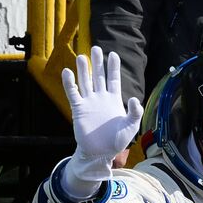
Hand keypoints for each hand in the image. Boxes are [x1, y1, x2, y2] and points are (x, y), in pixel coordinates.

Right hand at [61, 46, 142, 197]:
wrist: (100, 153)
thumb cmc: (116, 141)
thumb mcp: (131, 127)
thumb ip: (135, 113)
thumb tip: (135, 99)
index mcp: (114, 100)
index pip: (113, 79)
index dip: (113, 67)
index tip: (113, 54)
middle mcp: (101, 98)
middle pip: (98, 76)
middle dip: (97, 63)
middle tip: (95, 49)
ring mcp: (89, 102)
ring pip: (85, 81)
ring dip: (83, 69)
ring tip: (81, 57)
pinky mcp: (78, 109)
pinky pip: (73, 93)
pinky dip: (70, 83)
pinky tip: (68, 72)